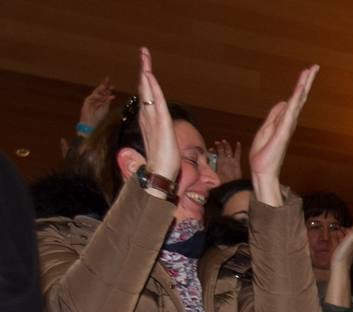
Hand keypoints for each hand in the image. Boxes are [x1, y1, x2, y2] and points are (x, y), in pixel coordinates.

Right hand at [79, 76, 114, 128]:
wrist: (91, 122)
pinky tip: (102, 98)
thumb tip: (112, 95)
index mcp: (101, 100)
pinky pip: (93, 97)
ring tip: (106, 88)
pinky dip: (98, 97)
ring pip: (96, 92)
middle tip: (107, 79)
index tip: (113, 85)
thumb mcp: (105, 108)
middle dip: (104, 85)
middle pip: (100, 90)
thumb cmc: (98, 116)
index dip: (108, 88)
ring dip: (101, 90)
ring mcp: (91, 99)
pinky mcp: (87, 101)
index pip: (104, 93)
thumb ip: (107, 101)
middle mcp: (96, 98)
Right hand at [135, 49, 178, 179]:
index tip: (145, 68)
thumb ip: (159, 135)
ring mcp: (153, 119)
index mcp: (148, 121)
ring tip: (144, 55)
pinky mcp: (161, 123)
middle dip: (144, 70)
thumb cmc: (163, 163)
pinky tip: (148, 74)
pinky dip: (152, 87)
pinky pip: (156, 100)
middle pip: (145, 89)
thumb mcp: (162, 143)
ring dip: (147, 71)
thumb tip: (160, 134)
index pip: (147, 97)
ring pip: (149, 90)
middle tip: (143, 52)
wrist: (160, 173)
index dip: (146, 81)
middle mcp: (148, 117)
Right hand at [211, 139, 243, 181]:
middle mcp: (223, 159)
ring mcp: (230, 160)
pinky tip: (238, 143)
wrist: (231, 185)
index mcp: (216, 162)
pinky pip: (237, 153)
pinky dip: (238, 147)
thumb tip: (205, 166)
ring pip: (228, 149)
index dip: (212, 150)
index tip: (210, 149)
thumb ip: (209, 169)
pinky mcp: (237, 162)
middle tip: (217, 142)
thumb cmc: (221, 181)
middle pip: (220, 150)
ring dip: (226, 145)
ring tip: (224, 141)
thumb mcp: (213, 174)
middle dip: (218, 145)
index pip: (213, 153)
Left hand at [248, 64, 319, 203]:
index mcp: (284, 120)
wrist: (262, 169)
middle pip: (299, 98)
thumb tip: (283, 101)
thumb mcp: (265, 129)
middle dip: (306, 81)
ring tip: (310, 72)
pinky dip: (296, 100)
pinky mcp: (283, 130)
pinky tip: (300, 89)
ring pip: (297, 101)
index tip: (306, 72)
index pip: (293, 100)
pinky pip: (290, 112)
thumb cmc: (263, 153)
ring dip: (303, 86)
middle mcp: (289, 121)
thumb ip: (274, 115)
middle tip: (314, 67)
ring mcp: (287, 126)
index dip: (300, 86)